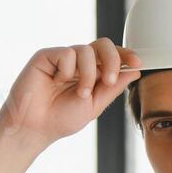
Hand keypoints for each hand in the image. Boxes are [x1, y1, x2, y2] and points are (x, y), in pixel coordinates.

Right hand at [0, 39, 141, 149]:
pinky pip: (66, 53)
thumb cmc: (60, 119)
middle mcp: (79, 63)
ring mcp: (62, 58)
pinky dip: (67, 70)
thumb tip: (135, 70)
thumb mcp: (94, 105)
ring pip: (86, 51)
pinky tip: (56, 82)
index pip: (112, 56)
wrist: (34, 127)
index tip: (138, 63)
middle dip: (112, 60)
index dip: (126, 56)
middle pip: (103, 45)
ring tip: (79, 93)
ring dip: (87, 75)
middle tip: (109, 80)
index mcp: (92, 73)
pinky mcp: (46, 56)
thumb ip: (112, 87)